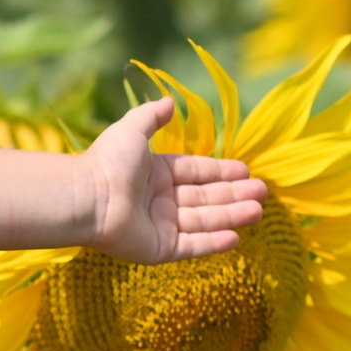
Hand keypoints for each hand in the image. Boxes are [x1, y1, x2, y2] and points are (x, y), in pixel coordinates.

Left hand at [78, 96, 266, 262]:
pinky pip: (192, 245)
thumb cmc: (108, 163)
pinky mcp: (160, 249)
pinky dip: (214, 242)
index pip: (195, 172)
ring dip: (232, 216)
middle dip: (234, 194)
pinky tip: (236, 237)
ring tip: (258, 211)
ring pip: (204, 221)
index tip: (247, 171)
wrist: (87, 198)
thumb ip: (151, 116)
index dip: (221, 171)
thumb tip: (170, 101)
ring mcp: (160, 226)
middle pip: (205, 197)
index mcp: (155, 173)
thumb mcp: (131, 130)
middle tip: (263, 192)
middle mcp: (160, 200)